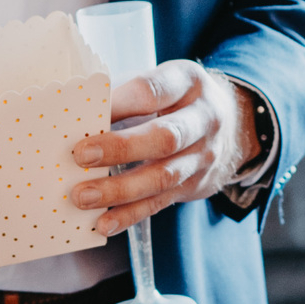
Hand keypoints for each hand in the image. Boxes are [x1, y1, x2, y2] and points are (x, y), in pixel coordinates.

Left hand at [71, 61, 258, 234]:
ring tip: (84, 196)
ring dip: (120, 190)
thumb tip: (74, 111)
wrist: (230, 124)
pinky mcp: (195, 185)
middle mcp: (203, 119)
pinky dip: (130, 215)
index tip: (84, 112)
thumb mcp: (159, 81)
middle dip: (120, 148)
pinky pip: (160, 203)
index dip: (117, 103)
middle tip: (81, 156)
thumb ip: (123, 92)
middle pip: (164, 137)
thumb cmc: (175, 99)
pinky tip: (104, 223)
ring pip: (163, 176)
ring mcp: (203, 156)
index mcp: (187, 82)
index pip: (152, 91)